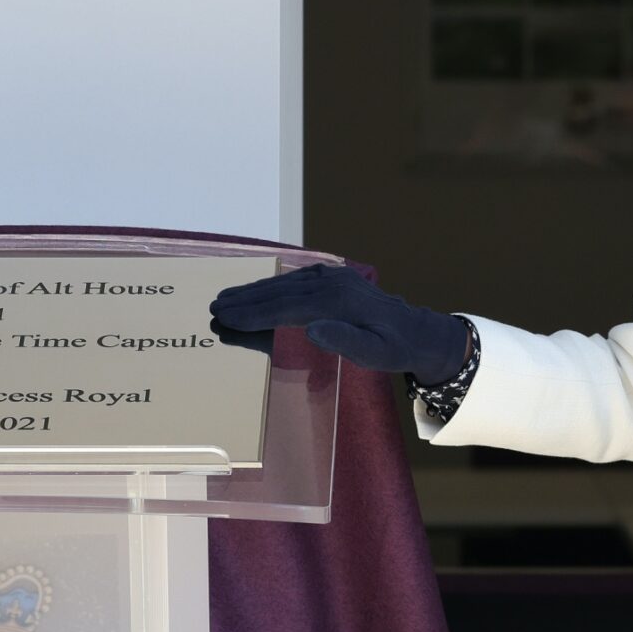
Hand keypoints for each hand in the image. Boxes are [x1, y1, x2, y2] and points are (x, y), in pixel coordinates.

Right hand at [208, 263, 469, 384]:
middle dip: (245, 298)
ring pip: (284, 282)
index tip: (227, 318)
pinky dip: (272, 285)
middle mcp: (332, 283)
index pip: (286, 307)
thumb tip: (313, 329)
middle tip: (214, 305)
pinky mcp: (334, 277)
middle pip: (280, 290)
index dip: (254, 313)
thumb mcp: (377, 354)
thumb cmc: (394, 348)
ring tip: (225, 297)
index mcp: (338, 302)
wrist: (418, 330)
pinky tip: (256, 290)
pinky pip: (295, 279)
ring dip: (254, 290)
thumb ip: (346, 342)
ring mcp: (333, 277)